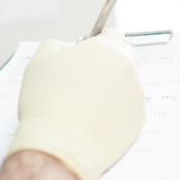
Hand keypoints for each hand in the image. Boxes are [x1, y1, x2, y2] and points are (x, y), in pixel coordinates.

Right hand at [9, 30, 145, 179]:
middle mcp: (129, 69)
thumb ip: (57, 46)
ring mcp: (136, 96)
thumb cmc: (48, 100)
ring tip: (85, 106)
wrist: (61, 143)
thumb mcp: (41, 60)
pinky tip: (94, 121)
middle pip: (125, 60)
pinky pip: (127, 110)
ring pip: (126, 86)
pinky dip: (115, 113)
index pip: (114, 36)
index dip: (99, 43)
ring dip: (111, 90)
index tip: (89, 52)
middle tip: (85, 80)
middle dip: (108, 66)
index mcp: (109, 49)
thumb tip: (66, 49)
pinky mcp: (138, 121)